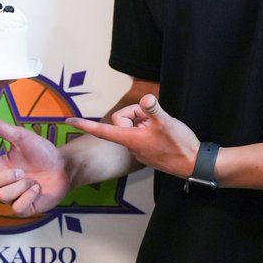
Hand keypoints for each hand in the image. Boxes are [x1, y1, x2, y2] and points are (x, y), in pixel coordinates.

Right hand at [0, 112, 69, 215]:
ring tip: (33, 180)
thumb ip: (0, 128)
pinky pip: (17, 206)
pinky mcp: (23, 210)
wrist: (64, 167)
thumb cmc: (43, 152)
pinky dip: (30, 196)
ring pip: (3, 195)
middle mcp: (1, 182)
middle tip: (23, 170)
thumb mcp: (21, 137)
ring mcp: (11, 198)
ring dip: (22, 185)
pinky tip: (37, 190)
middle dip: (8, 174)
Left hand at [66, 93, 199, 177]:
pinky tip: (164, 136)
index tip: (68, 121)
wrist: (194, 164)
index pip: (102, 129)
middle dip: (137, 114)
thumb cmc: (179, 145)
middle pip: (123, 120)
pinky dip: (150, 130)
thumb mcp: (167, 122)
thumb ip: (153, 109)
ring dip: (145, 122)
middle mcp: (131, 145)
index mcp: (129, 138)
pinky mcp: (147, 151)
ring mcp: (139, 149)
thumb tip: (146, 99)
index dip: (85, 124)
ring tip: (162, 129)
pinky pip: (142, 134)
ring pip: (134, 126)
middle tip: (154, 121)